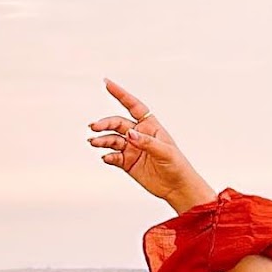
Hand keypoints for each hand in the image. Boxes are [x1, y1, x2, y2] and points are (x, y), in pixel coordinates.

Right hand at [86, 77, 209, 208]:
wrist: (177, 188)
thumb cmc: (177, 166)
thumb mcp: (165, 152)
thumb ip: (147, 142)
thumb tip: (130, 134)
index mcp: (150, 126)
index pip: (133, 106)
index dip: (121, 94)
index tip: (107, 84)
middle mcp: (139, 135)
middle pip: (117, 123)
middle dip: (105, 124)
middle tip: (94, 127)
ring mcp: (132, 148)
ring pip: (112, 139)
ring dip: (102, 140)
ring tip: (95, 143)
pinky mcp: (127, 163)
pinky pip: (113, 156)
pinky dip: (108, 156)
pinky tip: (106, 157)